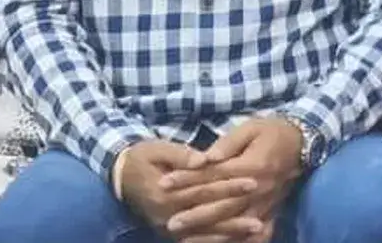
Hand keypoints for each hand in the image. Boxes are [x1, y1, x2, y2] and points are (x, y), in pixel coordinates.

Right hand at [118, 139, 258, 238]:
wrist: (120, 176)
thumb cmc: (143, 157)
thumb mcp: (158, 148)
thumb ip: (181, 154)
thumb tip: (204, 160)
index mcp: (165, 192)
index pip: (203, 189)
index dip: (229, 185)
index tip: (254, 181)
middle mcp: (166, 215)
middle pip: (207, 215)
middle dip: (235, 216)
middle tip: (260, 217)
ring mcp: (167, 228)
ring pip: (203, 234)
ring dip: (230, 233)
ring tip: (256, 230)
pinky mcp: (170, 233)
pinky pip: (195, 241)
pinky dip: (216, 241)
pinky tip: (236, 239)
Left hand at [161, 118, 304, 242]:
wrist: (302, 141)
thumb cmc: (271, 131)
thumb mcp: (249, 128)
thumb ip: (227, 143)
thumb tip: (205, 158)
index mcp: (252, 165)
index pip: (213, 175)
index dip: (187, 179)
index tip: (164, 183)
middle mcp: (259, 188)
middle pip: (223, 205)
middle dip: (195, 215)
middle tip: (171, 223)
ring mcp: (266, 203)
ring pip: (236, 223)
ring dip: (211, 233)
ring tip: (187, 239)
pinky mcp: (272, 211)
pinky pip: (256, 233)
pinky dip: (239, 241)